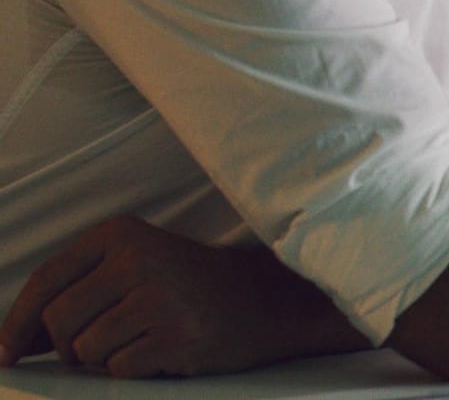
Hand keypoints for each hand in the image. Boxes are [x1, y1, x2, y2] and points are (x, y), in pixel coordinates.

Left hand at [0, 216, 366, 376]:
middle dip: (68, 346)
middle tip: (99, 344)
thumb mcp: (136, 266)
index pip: (46, 282)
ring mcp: (159, 298)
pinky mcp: (176, 336)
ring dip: (104, 358)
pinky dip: (133, 369)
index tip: (5, 352)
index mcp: (121, 235)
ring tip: (140, 340)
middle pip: (59, 323)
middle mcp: (137, 260)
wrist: (266, 299)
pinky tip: (161, 350)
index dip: (17, 322)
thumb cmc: (190, 286)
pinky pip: (119, 370)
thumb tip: (13, 341)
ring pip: (86, 350)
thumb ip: (78, 293)